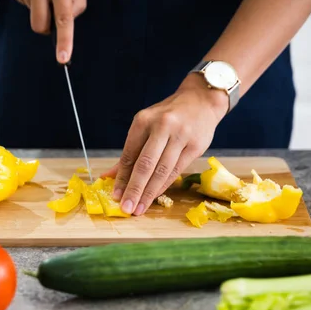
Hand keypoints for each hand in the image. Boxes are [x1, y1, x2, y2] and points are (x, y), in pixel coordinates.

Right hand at [14, 0, 86, 63]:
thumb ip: (76, 3)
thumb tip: (68, 21)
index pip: (64, 18)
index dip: (64, 40)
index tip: (63, 58)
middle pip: (39, 26)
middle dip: (45, 27)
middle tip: (50, 10)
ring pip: (32, 14)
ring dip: (40, 7)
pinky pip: (25, 4)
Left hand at [100, 74, 228, 215]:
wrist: (201, 100)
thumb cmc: (168, 116)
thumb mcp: (145, 126)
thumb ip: (130, 152)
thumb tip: (109, 177)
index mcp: (144, 120)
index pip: (130, 154)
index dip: (121, 177)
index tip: (115, 195)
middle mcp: (162, 126)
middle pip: (145, 164)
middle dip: (134, 189)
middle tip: (126, 208)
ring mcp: (181, 136)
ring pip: (162, 171)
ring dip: (149, 192)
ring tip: (139, 209)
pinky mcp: (196, 146)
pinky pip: (176, 171)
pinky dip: (163, 186)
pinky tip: (154, 196)